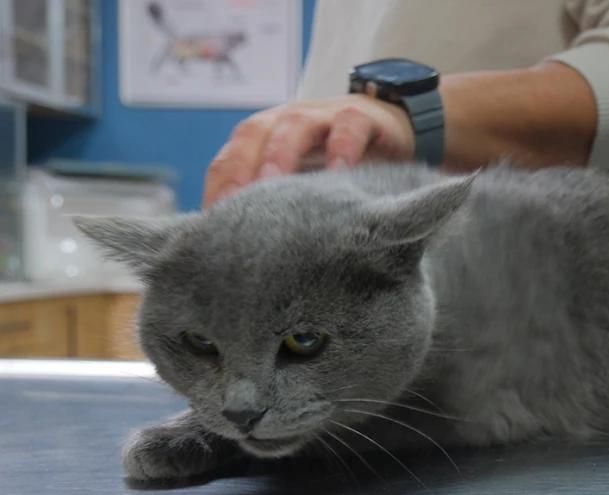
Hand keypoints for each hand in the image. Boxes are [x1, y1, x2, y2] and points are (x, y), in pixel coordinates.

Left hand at [202, 95, 414, 208]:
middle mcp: (287, 123)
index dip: (218, 189)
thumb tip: (243, 258)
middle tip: (231, 207)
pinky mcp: (363, 118)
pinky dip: (342, 148)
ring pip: (295, 124)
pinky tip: (340, 174)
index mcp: (264, 139)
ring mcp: (324, 117)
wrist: (392, 130)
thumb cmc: (338, 168)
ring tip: (274, 184)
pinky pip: (349, 127)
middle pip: (253, 135)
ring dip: (281, 153)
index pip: (229, 159)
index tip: (209, 228)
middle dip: (239, 168)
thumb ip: (277, 209)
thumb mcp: (305, 185)